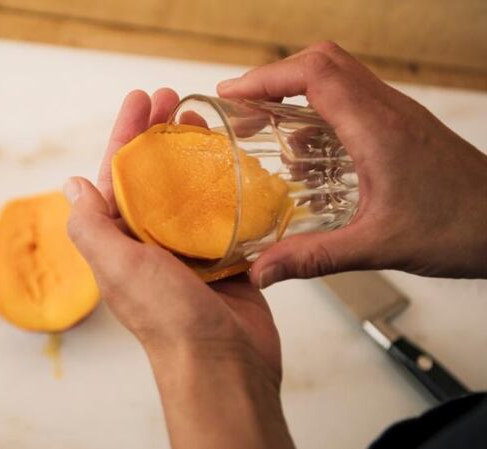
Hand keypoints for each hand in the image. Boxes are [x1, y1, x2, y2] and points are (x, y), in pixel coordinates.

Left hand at [65, 89, 292, 448]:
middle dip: (160, 135)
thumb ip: (92, 225)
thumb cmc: (168, 320)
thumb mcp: (118, 266)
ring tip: (205, 120)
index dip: (126, 135)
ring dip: (194, 155)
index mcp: (120, 242)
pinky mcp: (222, 260)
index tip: (139, 100)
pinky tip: (236, 162)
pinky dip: (226, 188)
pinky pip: (222, 215)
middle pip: (154, 176)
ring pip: (189, 191)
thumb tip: (73, 184)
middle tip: (175, 99)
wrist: (224, 365)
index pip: (118, 176)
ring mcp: (187, 250)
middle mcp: (150, 243)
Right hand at [217, 41, 486, 286]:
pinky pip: (351, 99)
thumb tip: (262, 271)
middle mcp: (385, 110)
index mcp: (376, 127)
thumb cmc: (460, 226)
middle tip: (243, 108)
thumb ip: (313, 258)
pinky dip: (318, 111)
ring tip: (264, 127)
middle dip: (274, 78)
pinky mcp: (400, 127)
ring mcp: (395, 114)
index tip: (231, 96)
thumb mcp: (376, 246)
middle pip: (321, 62)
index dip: (265, 77)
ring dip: (295, 91)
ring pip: (336, 76)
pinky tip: (307, 153)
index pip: (313, 73)